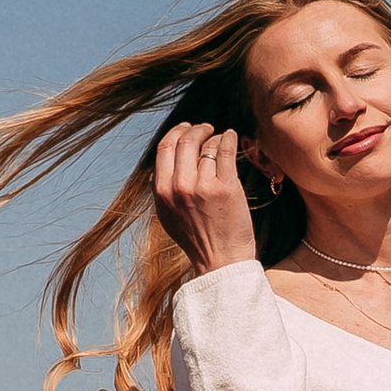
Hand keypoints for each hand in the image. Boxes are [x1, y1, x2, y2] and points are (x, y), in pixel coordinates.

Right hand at [152, 123, 260, 275]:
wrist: (221, 262)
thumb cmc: (197, 240)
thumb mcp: (167, 216)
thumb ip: (161, 191)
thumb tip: (159, 169)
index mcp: (162, 191)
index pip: (165, 148)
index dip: (176, 132)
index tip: (186, 129)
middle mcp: (180, 187)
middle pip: (185, 141)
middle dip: (196, 130)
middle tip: (206, 128)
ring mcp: (203, 186)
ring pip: (207, 146)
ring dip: (214, 137)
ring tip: (220, 139)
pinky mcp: (226, 188)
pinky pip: (226, 151)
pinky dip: (229, 138)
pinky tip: (232, 137)